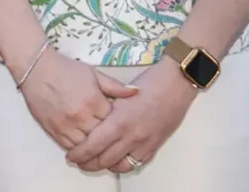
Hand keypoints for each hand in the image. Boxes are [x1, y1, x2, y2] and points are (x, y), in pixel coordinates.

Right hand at [20, 51, 138, 149]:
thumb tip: (136, 92)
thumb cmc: (68, 70)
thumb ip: (115, 86)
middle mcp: (80, 116)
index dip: (117, 122)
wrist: (38, 71)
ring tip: (98, 140)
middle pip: (100, 136)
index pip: (112, 121)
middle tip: (111, 133)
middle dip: (106, 135)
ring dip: (93, 144)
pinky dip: (78, 147)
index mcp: (93, 101)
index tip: (120, 120)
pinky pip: (69, 147)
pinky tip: (83, 142)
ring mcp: (66, 126)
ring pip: (85, 146)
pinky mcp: (53, 132)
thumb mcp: (94, 74)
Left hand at [67, 66, 194, 172]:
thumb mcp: (121, 93)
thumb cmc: (150, 82)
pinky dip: (123, 164)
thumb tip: (90, 123)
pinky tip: (117, 159)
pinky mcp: (155, 145)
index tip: (71, 155)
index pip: (92, 147)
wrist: (178, 82)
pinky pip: (136, 164)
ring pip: (118, 166)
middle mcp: (131, 136)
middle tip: (79, 161)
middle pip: (102, 160)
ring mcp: (144, 143)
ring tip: (97, 161)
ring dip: (105, 166)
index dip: (78, 154)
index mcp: (119, 121)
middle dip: (87, 163)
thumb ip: (106, 111)